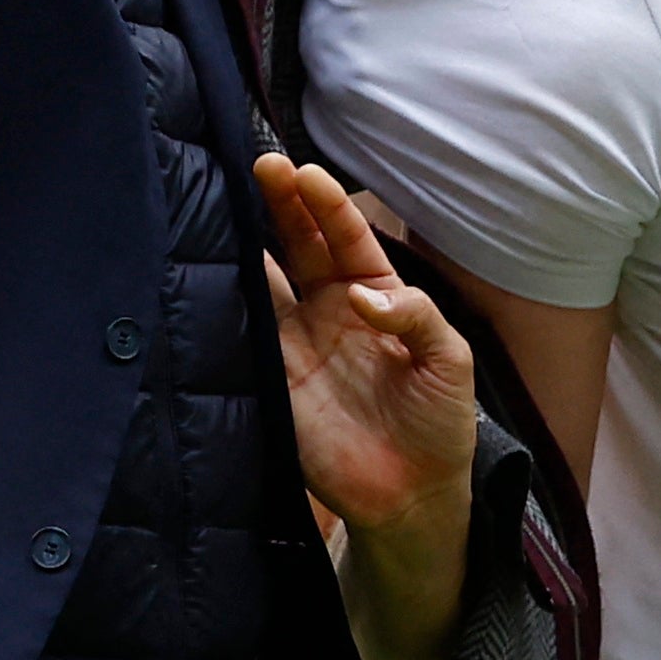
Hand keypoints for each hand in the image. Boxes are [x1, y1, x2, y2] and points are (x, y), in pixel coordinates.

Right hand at [256, 155, 475, 538]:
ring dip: (246, 243)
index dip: (326, 204)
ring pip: (265, 280)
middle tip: (262, 166)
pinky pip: (246, 336)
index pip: (346, 237)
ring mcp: (298, 342)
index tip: (305, 174)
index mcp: (376, 294)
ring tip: (222, 203)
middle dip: (281, 203)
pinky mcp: (274, 381)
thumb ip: (415, 316)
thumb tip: (362, 295)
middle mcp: (330, 309)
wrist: (414, 493)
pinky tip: (210, 273)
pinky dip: (228, 305)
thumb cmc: (440, 420)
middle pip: (299, 244)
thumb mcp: (450, 359)